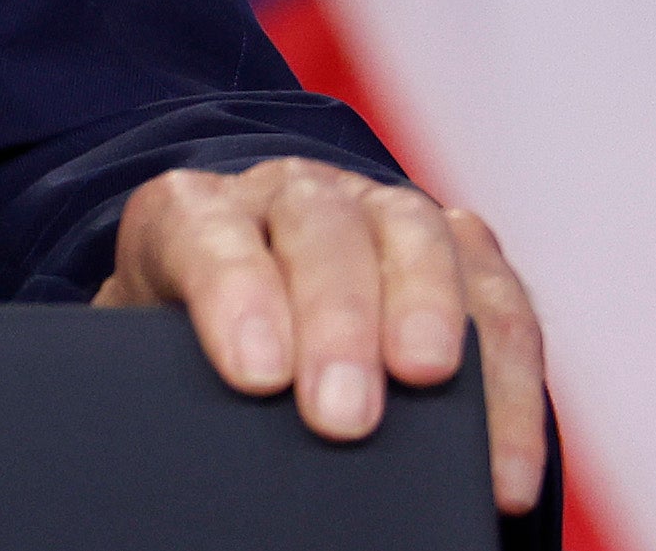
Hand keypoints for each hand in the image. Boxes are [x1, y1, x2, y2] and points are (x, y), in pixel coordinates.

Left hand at [96, 158, 544, 514]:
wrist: (242, 312)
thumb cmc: (189, 347)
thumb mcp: (146, 354)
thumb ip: (155, 378)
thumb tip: (179, 459)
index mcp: (194, 210)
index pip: (204, 229)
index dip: (232, 292)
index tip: (254, 375)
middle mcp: (289, 192)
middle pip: (317, 227)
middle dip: (335, 318)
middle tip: (341, 413)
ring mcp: (379, 210)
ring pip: (415, 236)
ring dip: (429, 313)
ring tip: (428, 386)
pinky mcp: (460, 249)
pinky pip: (498, 299)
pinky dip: (508, 380)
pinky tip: (502, 462)